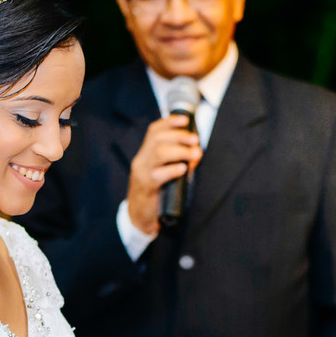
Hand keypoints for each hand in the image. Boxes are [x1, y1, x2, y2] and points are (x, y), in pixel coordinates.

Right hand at [127, 115, 201, 234]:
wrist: (139, 216)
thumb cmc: (156, 192)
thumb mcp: (163, 173)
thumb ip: (176, 162)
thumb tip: (196, 152)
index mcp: (145, 154)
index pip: (154, 131)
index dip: (169, 122)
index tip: (185, 120)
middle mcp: (141, 160)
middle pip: (158, 139)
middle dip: (179, 136)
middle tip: (195, 141)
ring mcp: (142, 173)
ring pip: (159, 153)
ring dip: (180, 151)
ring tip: (194, 154)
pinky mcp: (146, 187)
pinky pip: (158, 175)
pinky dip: (172, 170)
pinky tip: (183, 169)